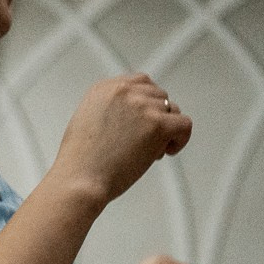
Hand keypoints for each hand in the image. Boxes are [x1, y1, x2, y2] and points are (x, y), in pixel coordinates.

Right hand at [53, 73, 189, 206]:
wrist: (78, 181)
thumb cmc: (79, 162)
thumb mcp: (86, 121)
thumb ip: (110, 108)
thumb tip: (135, 114)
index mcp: (105, 88)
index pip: (141, 82)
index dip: (146, 103)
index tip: (144, 120)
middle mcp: (124, 91)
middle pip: (159, 96)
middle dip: (155, 118)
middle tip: (142, 142)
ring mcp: (142, 106)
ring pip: (172, 111)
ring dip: (164, 131)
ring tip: (146, 151)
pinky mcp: (158, 124)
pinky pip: (184, 125)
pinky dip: (180, 139)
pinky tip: (166, 152)